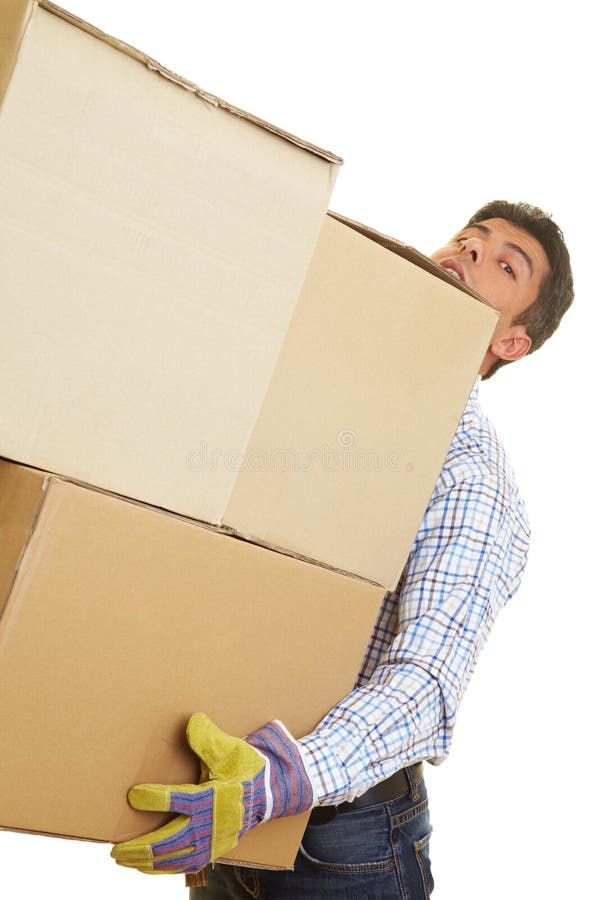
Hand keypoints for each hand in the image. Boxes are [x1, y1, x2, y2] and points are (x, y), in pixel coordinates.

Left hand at [110, 712, 313, 873]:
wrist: (271, 792)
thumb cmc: (246, 767)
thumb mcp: (231, 749)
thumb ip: (209, 738)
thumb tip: (192, 720)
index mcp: (213, 797)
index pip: (178, 800)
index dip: (154, 799)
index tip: (132, 795)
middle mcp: (211, 824)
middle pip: (169, 841)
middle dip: (140, 847)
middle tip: (115, 848)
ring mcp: (213, 841)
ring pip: (174, 858)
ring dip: (146, 861)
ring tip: (123, 858)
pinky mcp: (215, 850)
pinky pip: (185, 865)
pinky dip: (164, 868)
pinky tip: (147, 866)